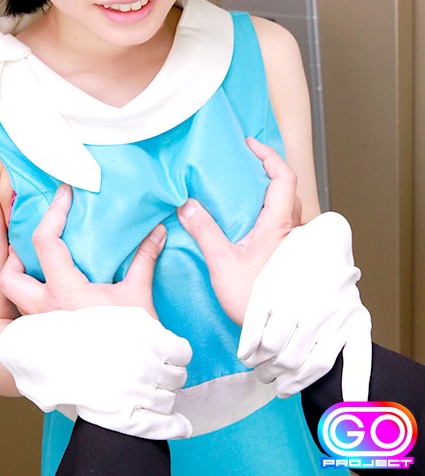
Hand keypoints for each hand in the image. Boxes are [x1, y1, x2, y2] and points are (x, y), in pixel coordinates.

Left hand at [0, 183, 192, 438]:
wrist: (124, 390)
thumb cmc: (131, 343)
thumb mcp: (138, 296)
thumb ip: (144, 259)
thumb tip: (157, 231)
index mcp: (64, 291)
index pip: (45, 241)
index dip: (53, 211)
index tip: (64, 193)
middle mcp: (45, 309)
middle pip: (8, 276)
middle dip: (13, 256)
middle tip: (28, 244)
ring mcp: (43, 329)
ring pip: (15, 299)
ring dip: (21, 280)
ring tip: (38, 269)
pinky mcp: (48, 344)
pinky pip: (29, 318)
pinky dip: (35, 303)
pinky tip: (55, 300)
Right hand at [177, 137, 371, 400]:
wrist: (279, 336)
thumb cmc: (255, 301)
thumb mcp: (223, 264)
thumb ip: (204, 232)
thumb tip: (187, 204)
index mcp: (279, 225)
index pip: (283, 177)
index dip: (269, 155)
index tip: (249, 144)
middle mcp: (293, 230)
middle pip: (289, 187)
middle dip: (269, 169)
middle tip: (246, 163)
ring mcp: (295, 244)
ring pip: (290, 205)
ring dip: (272, 191)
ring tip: (246, 188)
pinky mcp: (292, 257)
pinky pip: (286, 222)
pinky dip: (271, 210)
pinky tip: (251, 221)